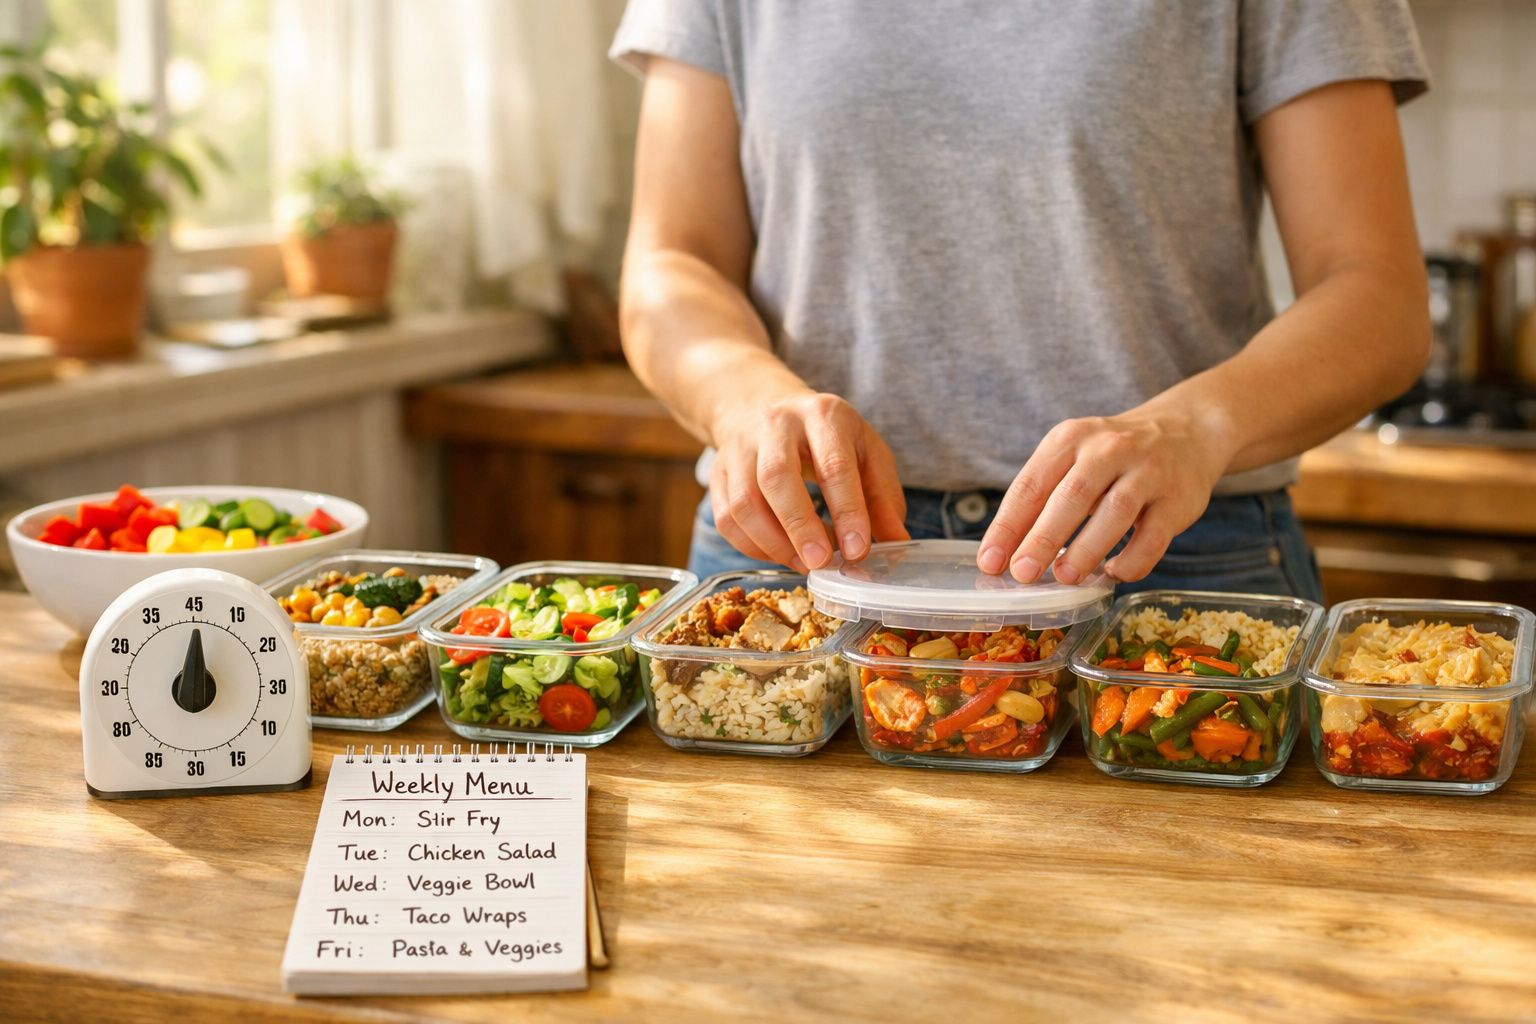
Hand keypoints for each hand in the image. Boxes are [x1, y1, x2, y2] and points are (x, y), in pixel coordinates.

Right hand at [710, 392, 908, 570]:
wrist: (762, 406)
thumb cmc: (826, 436)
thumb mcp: (866, 451)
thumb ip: (883, 496)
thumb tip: (897, 543)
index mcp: (822, 415)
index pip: (834, 465)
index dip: (847, 511)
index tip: (857, 550)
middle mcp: (775, 425)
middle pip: (777, 477)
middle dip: (800, 527)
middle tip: (821, 562)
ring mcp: (739, 448)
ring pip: (744, 503)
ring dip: (773, 544)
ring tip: (804, 563)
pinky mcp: (717, 474)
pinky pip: (726, 519)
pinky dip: (752, 546)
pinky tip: (779, 554)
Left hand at [976, 407, 1234, 583]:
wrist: (1186, 432)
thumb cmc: (1111, 457)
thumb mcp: (1072, 459)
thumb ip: (1042, 499)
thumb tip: (1005, 553)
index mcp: (1070, 438)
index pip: (1031, 485)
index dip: (1008, 526)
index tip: (990, 562)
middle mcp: (1108, 449)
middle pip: (1071, 496)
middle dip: (1042, 538)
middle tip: (1022, 573)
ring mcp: (1147, 472)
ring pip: (1115, 511)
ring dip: (1087, 548)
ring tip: (1065, 577)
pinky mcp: (1178, 498)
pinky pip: (1154, 535)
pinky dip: (1132, 560)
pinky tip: (1113, 573)